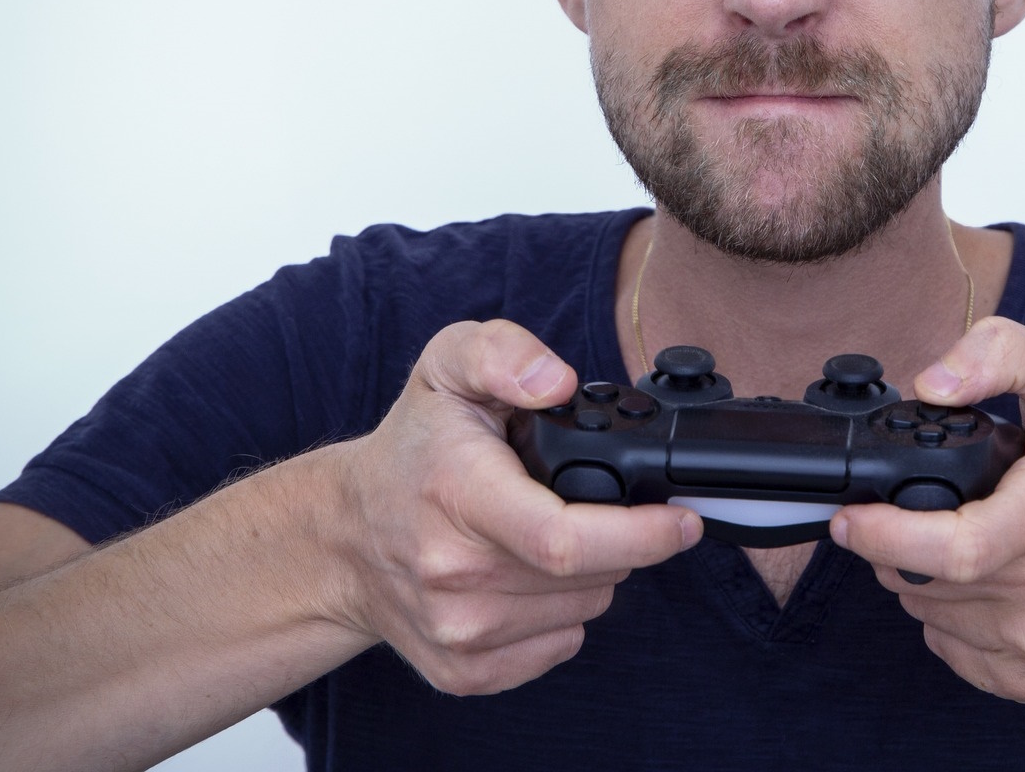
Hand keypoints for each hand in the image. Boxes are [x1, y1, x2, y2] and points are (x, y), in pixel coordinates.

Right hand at [325, 320, 699, 694]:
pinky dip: (563, 612)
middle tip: (586, 500)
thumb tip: (555, 379)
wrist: (341, 538)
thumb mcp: (447, 366)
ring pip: (586, 609)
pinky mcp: (465, 672)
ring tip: (545, 531)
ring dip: (591, 573)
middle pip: (593, 575)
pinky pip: (559, 646)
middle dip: (618, 536)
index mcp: (458, 496)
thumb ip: (502, 352)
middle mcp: (455, 575)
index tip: (683, 520)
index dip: (642, 534)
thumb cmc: (411, 450)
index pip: (565, 539)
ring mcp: (458, 632)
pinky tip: (528, 574)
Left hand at [831, 317, 1024, 703]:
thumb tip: (931, 382)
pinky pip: (946, 646)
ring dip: (916, 577)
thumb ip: (1001, 354)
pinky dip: (943, 613)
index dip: (886, 535)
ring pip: (926, 614)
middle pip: (925, 581)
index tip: (851, 517)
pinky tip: (978, 580)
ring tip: (956, 537)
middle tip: (907, 512)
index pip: (957, 548)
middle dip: (892, 544)